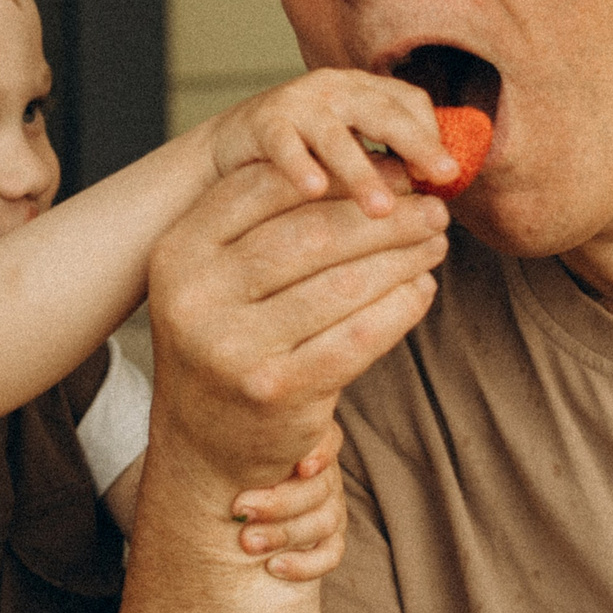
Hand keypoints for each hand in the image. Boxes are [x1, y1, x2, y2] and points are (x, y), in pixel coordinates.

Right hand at [145, 159, 447, 495]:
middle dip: (385, 216)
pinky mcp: (277, 392)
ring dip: (403, 258)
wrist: (202, 444)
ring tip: (434, 242)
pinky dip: (400, 307)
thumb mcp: (221, 276)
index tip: (393, 173)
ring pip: (342, 283)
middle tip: (431, 207)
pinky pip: (360, 337)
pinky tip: (420, 289)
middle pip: (311, 233)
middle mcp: (196, 297)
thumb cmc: (229, 341)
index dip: (341, 174)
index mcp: (178, 252)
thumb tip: (374, 168)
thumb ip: (268, 223)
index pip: (268, 190)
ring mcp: (234, 348)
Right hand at [205, 67, 458, 216]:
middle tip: (441, 178)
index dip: (432, 135)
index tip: (447, 176)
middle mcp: (336, 88)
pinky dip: (299, 166)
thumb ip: (389, 164)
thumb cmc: (305, 154)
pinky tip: (314, 192)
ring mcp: (298, 102)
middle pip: (384, 112)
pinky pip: (284, 144)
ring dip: (360, 172)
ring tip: (381, 210)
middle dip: (415, 144)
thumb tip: (438, 202)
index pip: (411, 102)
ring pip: (336, 135)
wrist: (233, 146)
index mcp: (365, 91)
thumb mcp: (352, 152)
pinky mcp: (262, 121)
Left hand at [228, 426, 346, 580]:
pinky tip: (273, 567)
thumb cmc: (220, 466)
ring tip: (246, 541)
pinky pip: (330, 554)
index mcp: (303, 442)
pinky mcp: (328, 540)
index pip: (328, 439)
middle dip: (279, 501)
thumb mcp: (225, 447)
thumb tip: (217, 419)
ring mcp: (329, 507)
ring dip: (284, 533)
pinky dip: (305, 564)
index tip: (300, 467)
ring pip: (325, 521)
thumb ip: (234, 435)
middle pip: (320, 487)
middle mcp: (321, 474)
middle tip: (239, 509)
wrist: (223, 505)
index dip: (321, 452)